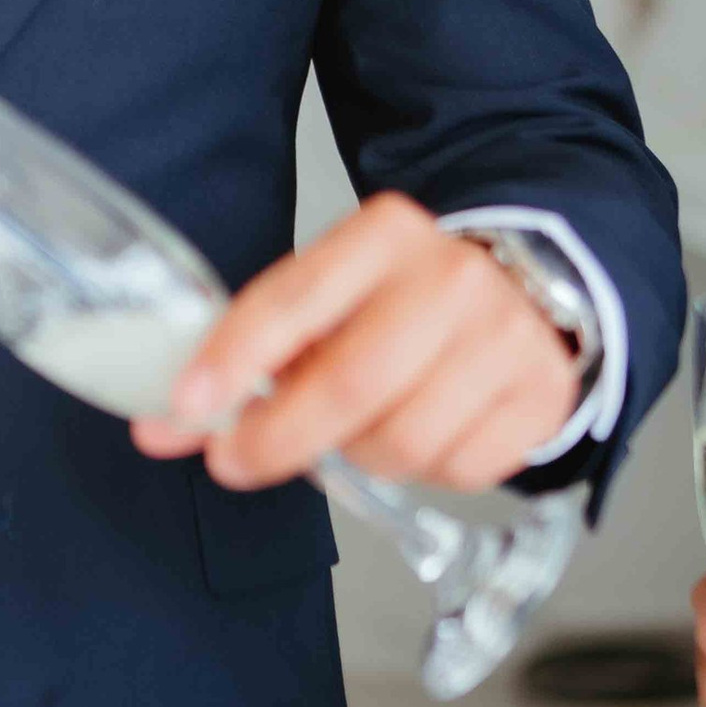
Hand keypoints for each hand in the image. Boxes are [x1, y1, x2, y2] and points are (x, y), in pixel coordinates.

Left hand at [128, 192, 579, 490]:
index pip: (293, 300)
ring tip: (350, 435)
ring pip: (401, 441)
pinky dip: (423, 472)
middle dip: (277, 438)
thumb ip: (248, 354)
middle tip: (235, 461)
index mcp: (384, 234)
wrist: (527, 290)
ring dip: (356, 459)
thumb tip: (164, 425)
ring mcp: (505, 337)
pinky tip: (420, 436)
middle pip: (349, 384)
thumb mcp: (328, 298)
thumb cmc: (403, 301)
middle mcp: (450, 278)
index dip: (233, 359)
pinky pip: (457, 471)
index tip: (187, 406)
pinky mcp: (541, 395)